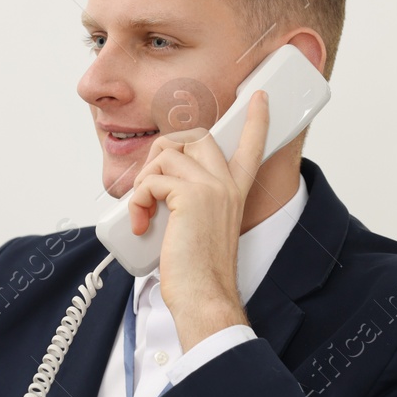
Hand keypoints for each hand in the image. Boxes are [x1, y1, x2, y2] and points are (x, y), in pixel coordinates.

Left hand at [127, 89, 269, 350]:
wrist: (204, 297)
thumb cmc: (198, 274)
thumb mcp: (200, 231)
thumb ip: (191, 207)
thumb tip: (159, 195)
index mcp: (234, 193)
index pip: (251, 148)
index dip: (256, 121)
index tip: (259, 99)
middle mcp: (227, 184)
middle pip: (194, 137)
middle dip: (162, 151)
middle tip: (150, 186)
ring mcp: (211, 187)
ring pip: (166, 154)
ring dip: (143, 181)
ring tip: (143, 212)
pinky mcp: (190, 195)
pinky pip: (151, 181)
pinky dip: (137, 201)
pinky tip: (140, 223)